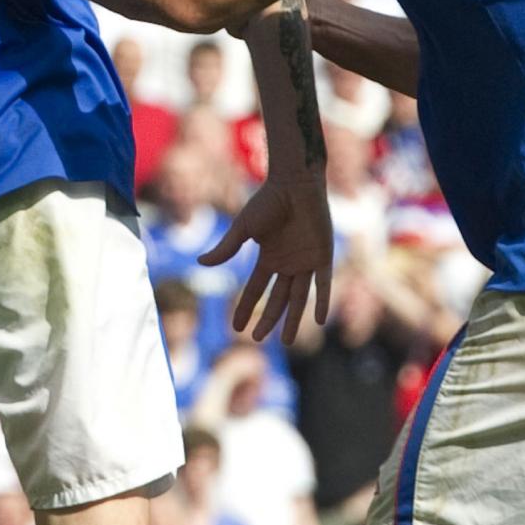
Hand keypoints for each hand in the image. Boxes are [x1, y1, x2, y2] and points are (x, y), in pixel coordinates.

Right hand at [200, 177, 333, 343]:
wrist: (295, 183)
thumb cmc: (268, 201)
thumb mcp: (243, 228)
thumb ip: (226, 248)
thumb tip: (200, 263)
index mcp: (268, 258)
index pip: (255, 290)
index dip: (245, 309)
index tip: (236, 329)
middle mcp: (287, 264)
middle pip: (276, 299)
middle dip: (267, 320)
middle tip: (257, 339)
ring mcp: (305, 262)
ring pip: (299, 298)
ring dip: (292, 319)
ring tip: (284, 341)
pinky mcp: (323, 256)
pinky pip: (323, 284)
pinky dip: (322, 301)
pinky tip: (318, 320)